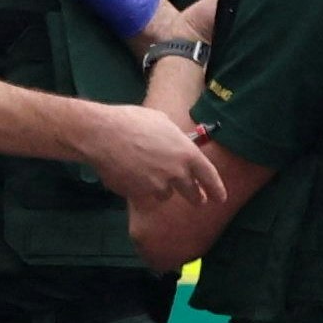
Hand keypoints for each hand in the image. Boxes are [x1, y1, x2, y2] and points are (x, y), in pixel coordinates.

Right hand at [73, 102, 221, 206]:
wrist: (102, 134)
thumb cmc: (132, 121)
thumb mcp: (162, 122)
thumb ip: (176, 138)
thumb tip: (180, 142)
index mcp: (187, 153)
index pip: (209, 176)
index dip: (216, 189)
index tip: (220, 198)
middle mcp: (176, 173)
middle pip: (192, 193)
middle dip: (196, 197)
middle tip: (198, 200)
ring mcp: (157, 186)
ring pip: (165, 193)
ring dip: (161, 187)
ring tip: (146, 170)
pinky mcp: (138, 194)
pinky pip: (143, 193)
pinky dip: (139, 187)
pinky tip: (128, 172)